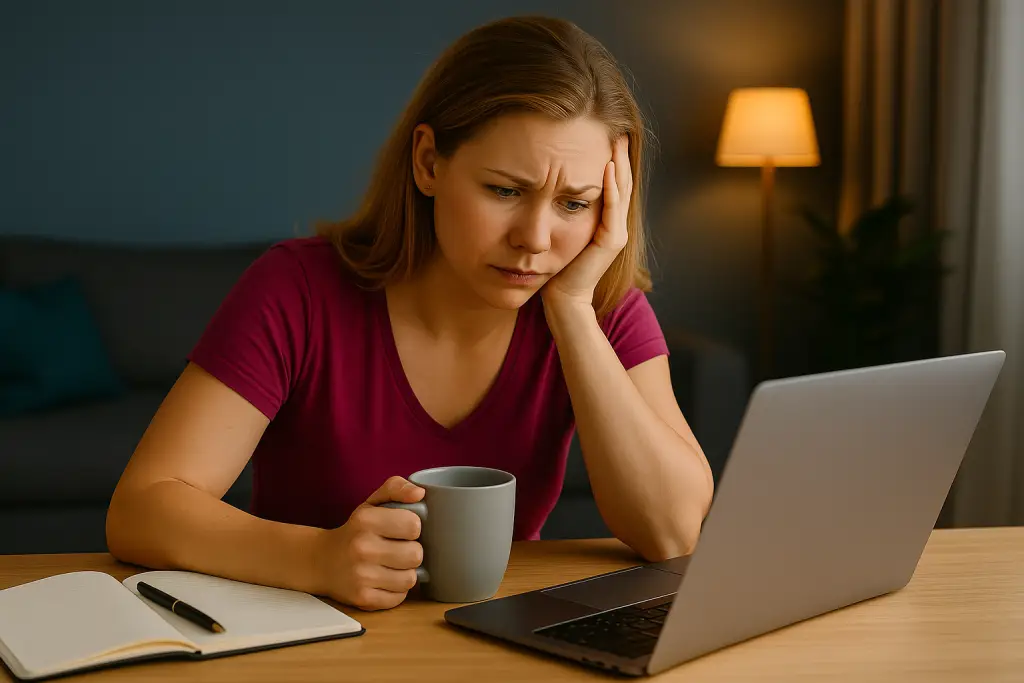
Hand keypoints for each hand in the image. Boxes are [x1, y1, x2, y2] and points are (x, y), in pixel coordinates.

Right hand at [314, 476, 425, 610]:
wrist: (321, 561)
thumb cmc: (355, 531)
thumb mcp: (371, 503)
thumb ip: (396, 488)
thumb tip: (419, 493)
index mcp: (365, 520)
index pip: (414, 524)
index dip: (412, 527)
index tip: (401, 529)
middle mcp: (361, 548)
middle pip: (416, 554)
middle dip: (411, 551)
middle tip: (397, 549)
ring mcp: (361, 576)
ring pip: (410, 578)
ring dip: (405, 572)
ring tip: (391, 565)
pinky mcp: (363, 598)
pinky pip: (399, 597)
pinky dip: (396, 590)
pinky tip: (383, 580)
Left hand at [542, 135, 631, 308]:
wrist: (562, 298)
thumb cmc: (555, 268)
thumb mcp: (560, 230)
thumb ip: (562, 209)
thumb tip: (547, 185)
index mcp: (606, 221)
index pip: (612, 182)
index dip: (612, 158)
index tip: (605, 133)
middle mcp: (616, 224)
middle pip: (622, 181)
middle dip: (620, 154)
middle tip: (618, 127)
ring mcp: (616, 232)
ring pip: (621, 190)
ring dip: (619, 163)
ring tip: (616, 139)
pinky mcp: (611, 241)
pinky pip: (612, 207)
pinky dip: (610, 186)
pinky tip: (607, 166)